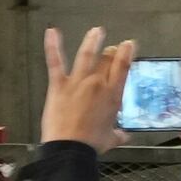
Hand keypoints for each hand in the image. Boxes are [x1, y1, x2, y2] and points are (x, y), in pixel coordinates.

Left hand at [38, 26, 133, 150]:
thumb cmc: (91, 144)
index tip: (129, 44)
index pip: (123, 66)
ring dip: (92, 40)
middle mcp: (97, 84)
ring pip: (86, 54)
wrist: (71, 148)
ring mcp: (77, 82)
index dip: (127, 52)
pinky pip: (55, 61)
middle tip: (112, 46)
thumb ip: (118, 134)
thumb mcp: (110, 139)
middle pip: (106, 59)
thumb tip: (124, 136)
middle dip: (111, 50)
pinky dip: (52, 45)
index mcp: (112, 95)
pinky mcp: (59, 85)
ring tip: (96, 32)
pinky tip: (51, 32)